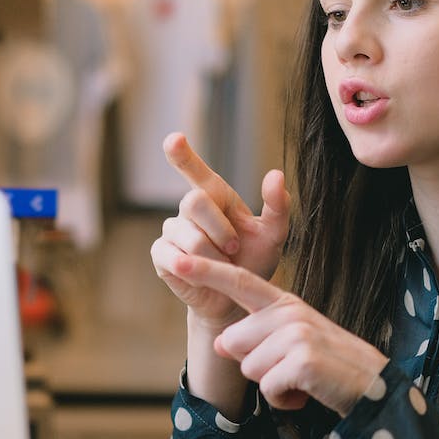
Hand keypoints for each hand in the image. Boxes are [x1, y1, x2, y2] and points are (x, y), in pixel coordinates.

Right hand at [151, 133, 289, 328]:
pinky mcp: (161, 254)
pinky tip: (200, 273)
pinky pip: (172, 255)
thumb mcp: (273, 235)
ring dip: (213, 255)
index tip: (174, 139)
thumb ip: (277, 206)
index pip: (195, 170)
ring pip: (188, 235)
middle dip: (219, 228)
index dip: (182, 154)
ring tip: (222, 266)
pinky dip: (193, 267)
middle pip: (194, 201)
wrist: (236, 299)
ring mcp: (172, 230)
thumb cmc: (253, 262)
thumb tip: (275, 174)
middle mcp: (189, 209)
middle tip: (234, 249)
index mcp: (215, 196)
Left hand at [172, 253, 389, 415]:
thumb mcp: (290, 344)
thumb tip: (217, 342)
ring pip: (249, 368)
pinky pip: (268, 388)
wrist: (373, 387)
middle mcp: (289, 312)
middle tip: (290, 368)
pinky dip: (284, 399)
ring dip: (271, 385)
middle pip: (232, 342)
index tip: (178, 260)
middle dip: (254, 366)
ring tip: (301, 379)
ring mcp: (297, 334)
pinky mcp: (303, 360)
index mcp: (284, 303)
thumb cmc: (327, 366)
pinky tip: (306, 392)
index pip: (239, 283)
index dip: (207, 272)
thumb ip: (254, 338)